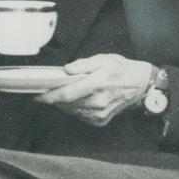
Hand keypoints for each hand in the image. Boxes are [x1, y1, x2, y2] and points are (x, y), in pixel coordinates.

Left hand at [34, 54, 153, 126]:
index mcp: (96, 84)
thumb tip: (66, 69)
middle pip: (66, 104)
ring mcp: (100, 113)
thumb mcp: (102, 59)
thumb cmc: (121, 69)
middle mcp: (97, 102)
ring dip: (65, 104)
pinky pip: (81, 116)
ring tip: (66, 94)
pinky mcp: (101, 120)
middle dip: (55, 99)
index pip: (66, 94)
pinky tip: (80, 100)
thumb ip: (82, 65)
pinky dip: (76, 109)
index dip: (49, 97)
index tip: (37, 97)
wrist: (140, 84)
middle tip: (49, 92)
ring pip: (72, 111)